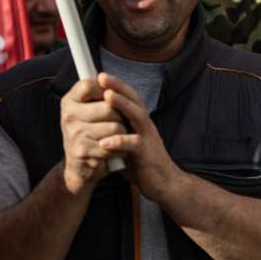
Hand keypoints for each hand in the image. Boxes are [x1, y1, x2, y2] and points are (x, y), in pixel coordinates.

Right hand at [59, 78, 127, 194]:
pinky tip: (114, 149)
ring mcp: (75, 134)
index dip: (106, 88)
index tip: (112, 95)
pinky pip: (116, 144)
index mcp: (69, 102)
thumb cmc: (88, 132)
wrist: (79, 166)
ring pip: (116, 126)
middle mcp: (68, 116)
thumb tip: (105, 76)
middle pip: (109, 107)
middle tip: (118, 121)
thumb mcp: (86, 110)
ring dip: (123, 133)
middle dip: (121, 115)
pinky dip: (121, 148)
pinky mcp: (85, 151)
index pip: (90, 84)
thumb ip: (96, 94)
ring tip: (116, 136)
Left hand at [96, 73, 181, 202]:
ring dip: (122, 105)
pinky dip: (121, 142)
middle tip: (103, 76)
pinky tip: (105, 142)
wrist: (165, 183)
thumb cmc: (142, 162)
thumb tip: (95, 120)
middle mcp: (145, 125)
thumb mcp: (127, 141)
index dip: (117, 86)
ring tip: (106, 97)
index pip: (130, 98)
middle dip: (118, 87)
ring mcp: (148, 138)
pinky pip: (135, 145)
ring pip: (137, 116)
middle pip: (134, 100)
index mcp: (139, 122)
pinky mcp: (148, 154)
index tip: (100, 75)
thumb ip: (116, 130)